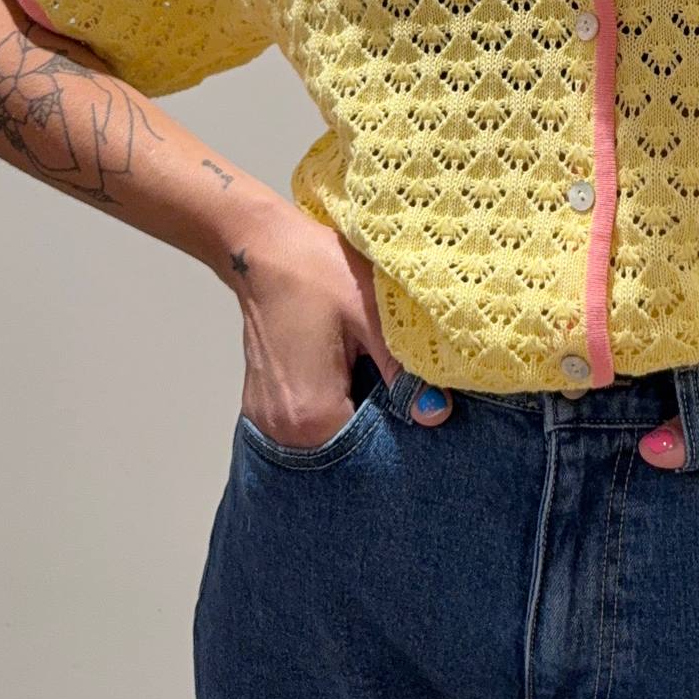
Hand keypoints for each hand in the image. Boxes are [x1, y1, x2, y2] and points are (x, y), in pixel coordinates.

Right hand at [235, 205, 453, 441]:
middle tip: (395, 381)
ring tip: (367, 371)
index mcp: (311, 414)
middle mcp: (282, 430)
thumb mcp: (370, 314)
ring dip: (353, 410)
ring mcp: (267, 421)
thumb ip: (401, 369)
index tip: (414, 400)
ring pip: (326, 435)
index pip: (367, 451)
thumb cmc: (316, 271)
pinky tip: (344, 371)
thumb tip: (436, 412)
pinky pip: (307, 422)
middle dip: (375, 421)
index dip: (397, 428)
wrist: (262, 247)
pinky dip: (331, 403)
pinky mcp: (262, 406)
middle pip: (345, 447)